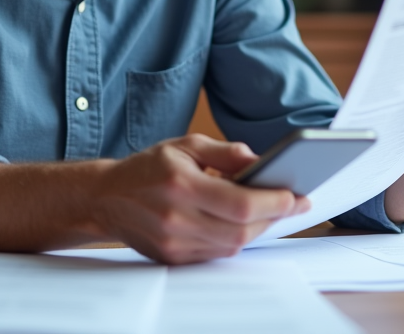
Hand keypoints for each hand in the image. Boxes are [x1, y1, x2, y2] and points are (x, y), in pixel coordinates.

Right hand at [89, 134, 309, 264]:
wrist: (106, 198)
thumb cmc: (148, 167)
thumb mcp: (186, 146)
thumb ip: (226, 153)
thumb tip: (261, 162)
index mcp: (181, 183)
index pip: (241, 203)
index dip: (275, 202)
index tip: (297, 196)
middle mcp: (176, 217)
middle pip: (242, 229)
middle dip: (274, 217)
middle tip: (293, 203)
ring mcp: (174, 242)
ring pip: (233, 245)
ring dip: (258, 229)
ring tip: (273, 211)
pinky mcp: (173, 257)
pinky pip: (217, 254)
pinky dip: (236, 239)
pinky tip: (244, 224)